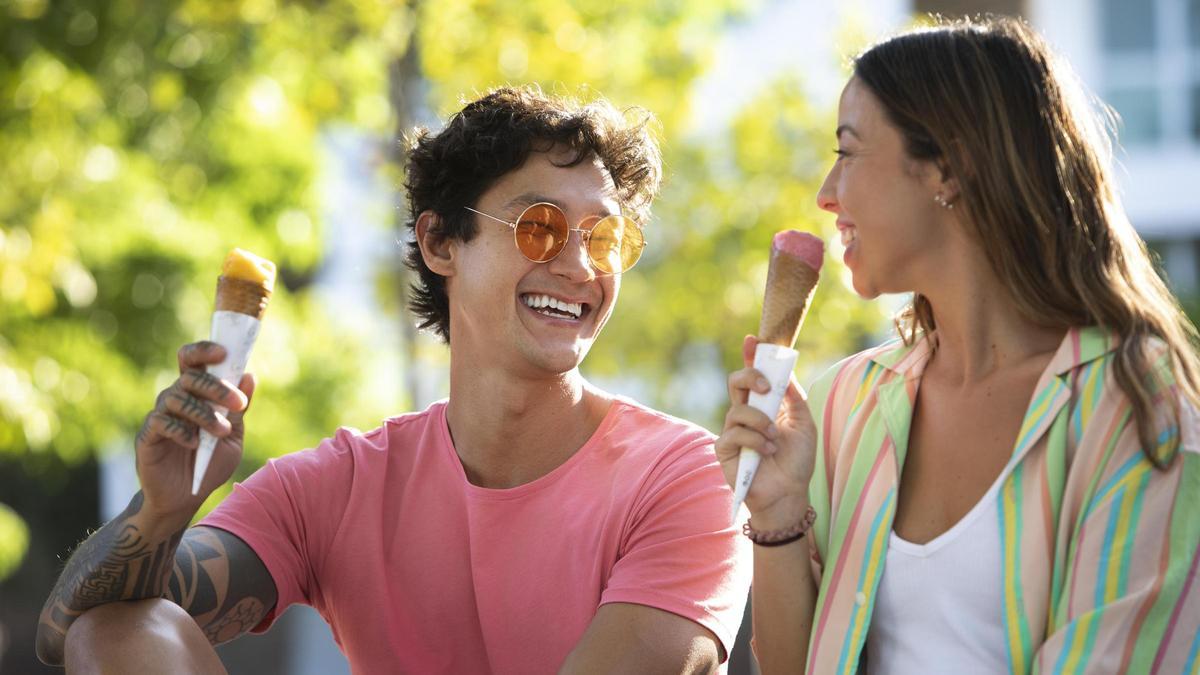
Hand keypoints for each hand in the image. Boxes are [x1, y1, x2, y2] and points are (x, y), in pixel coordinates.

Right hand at [134, 341, 252, 521]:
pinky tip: (195, 444)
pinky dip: (182, 430)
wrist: (186, 497)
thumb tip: (249, 375)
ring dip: (204, 413)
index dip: (205, 350)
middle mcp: (175, 399)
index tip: (225, 352)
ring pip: (178, 398)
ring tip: (221, 432)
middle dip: (217, 387)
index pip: (193, 361)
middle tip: (238, 404)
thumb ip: (239, 408)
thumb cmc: (210, 463)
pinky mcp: (147, 436)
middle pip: (189, 376)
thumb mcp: (233, 435)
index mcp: (196, 394)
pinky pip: (161, 422)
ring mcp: (159, 416)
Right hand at [715, 335, 816, 525]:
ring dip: (761, 422)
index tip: (754, 339)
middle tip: (765, 386)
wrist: (789, 493)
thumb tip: (783, 372)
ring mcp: (732, 430)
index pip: (753, 374)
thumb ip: (794, 397)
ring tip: (774, 440)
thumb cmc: (796, 461)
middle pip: (735, 382)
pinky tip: (766, 452)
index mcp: (763, 405)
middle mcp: (744, 414)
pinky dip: (754, 440)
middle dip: (750, 376)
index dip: (751, 355)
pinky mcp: (723, 449)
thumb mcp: (804, 424)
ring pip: (737, 410)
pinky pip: (734, 433)